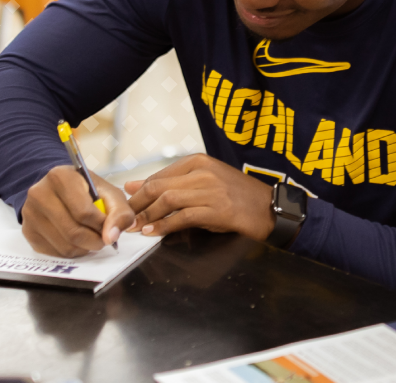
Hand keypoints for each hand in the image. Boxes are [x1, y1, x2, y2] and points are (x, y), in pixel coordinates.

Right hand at [18, 165, 133, 257]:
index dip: (102, 225)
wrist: (59, 191)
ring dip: (84, 248)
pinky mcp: (28, 231)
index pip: (84, 213)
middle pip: (74, 232)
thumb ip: (119, 213)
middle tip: (102, 237)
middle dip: (95, 240)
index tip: (108, 226)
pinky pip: (55, 252)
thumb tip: (110, 237)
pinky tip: (74, 240)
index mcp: (60, 177)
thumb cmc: (87, 192)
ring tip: (89, 236)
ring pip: (65, 246)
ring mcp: (30, 213)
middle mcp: (39, 193)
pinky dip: (71, 251)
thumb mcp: (109, 194)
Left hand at [123, 154, 272, 239]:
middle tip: (126, 219)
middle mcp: (203, 172)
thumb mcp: (205, 183)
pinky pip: (183, 217)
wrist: (269, 209)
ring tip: (136, 229)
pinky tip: (154, 233)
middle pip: (158, 187)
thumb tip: (134, 186)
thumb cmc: (237, 197)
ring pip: (167, 200)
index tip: (126, 205)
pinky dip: (164, 226)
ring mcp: (211, 190)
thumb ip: (172, 182)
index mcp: (198, 161)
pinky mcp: (217, 209)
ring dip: (148, 217)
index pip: (158, 176)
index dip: (138, 193)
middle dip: (137, 205)